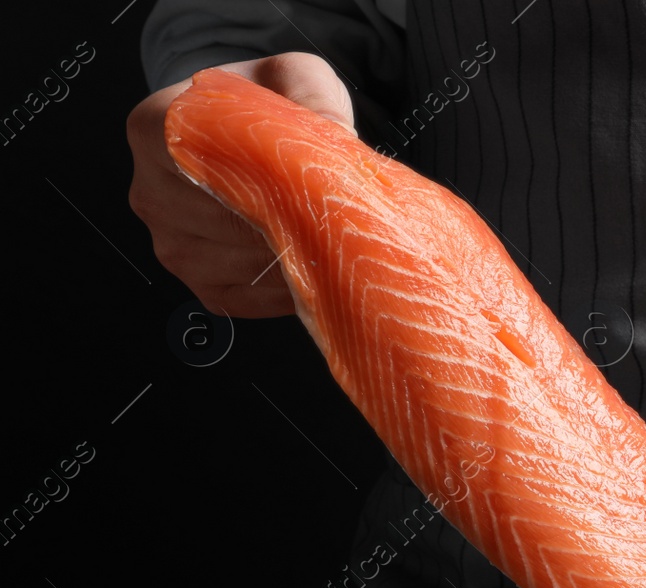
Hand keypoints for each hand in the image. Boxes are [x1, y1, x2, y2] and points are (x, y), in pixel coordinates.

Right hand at [127, 53, 354, 316]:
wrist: (250, 137)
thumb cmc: (263, 107)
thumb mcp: (292, 75)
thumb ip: (312, 95)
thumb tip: (337, 140)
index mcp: (157, 128)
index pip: (206, 163)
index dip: (266, 177)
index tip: (308, 178)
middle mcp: (152, 191)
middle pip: (228, 221)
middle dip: (290, 219)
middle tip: (339, 211)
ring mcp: (172, 246)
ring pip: (243, 265)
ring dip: (294, 257)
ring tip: (331, 233)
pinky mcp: (201, 285)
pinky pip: (249, 300)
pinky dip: (289, 289)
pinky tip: (314, 264)